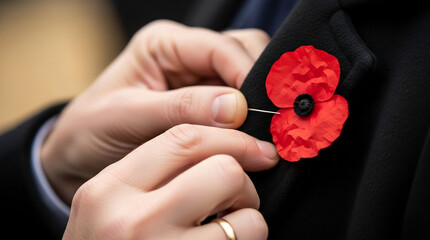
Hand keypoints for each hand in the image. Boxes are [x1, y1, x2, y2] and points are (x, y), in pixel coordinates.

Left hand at [41, 20, 269, 203]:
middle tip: (266, 121)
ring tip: (261, 132)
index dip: (245, 73)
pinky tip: (252, 138)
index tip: (260, 108)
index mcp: (163, 44)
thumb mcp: (128, 116)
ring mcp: (200, 80)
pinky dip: (252, 120)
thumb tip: (236, 108)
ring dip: (259, 102)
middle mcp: (186, 56)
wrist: (81, 155)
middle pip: (243, 52)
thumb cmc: (93, 129)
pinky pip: (242, 104)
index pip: (219, 47)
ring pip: (249, 76)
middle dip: (259, 84)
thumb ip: (181, 109)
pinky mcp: (208, 105)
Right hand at [63, 125, 278, 239]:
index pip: (184, 139)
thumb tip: (227, 140)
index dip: (232, 139)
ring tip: (226, 230)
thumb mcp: (109, 205)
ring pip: (246, 217)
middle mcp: (131, 220)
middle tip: (232, 201)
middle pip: (224, 171)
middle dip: (241, 183)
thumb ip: (152, 172)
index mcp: (110, 189)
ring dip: (248, 221)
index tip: (256, 150)